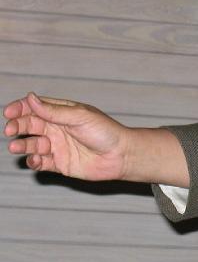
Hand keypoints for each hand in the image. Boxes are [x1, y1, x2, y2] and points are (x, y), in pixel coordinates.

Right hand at [4, 92, 189, 185]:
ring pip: (31, 145)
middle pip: (29, 125)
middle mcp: (57, 129)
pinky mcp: (60, 164)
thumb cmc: (106, 132)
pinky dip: (33, 162)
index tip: (9, 112)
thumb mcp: (80, 117)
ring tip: (16, 147)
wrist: (122, 155)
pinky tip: (34, 160)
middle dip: (17, 126)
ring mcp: (58, 147)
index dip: (20, 109)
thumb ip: (54, 111)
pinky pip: (41, 163)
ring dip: (22, 145)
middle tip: (10, 129)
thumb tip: (30, 98)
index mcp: (62, 113)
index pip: (35, 108)